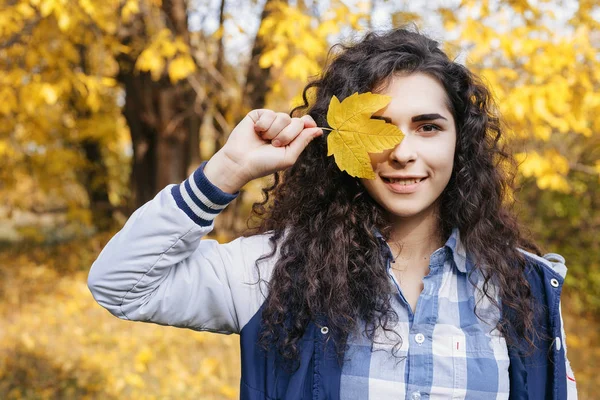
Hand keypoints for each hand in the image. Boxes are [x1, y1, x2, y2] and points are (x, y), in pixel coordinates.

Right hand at [204, 110, 322, 192]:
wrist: (241, 161)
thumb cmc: (264, 163)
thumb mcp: (288, 156)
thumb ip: (303, 141)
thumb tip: (319, 129)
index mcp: (292, 138)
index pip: (306, 124)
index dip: (308, 124)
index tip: (308, 126)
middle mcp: (283, 128)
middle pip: (297, 121)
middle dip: (287, 135)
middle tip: (275, 144)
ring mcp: (271, 121)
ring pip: (283, 117)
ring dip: (274, 131)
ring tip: (264, 139)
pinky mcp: (259, 115)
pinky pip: (269, 114)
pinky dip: (263, 125)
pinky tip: (256, 132)